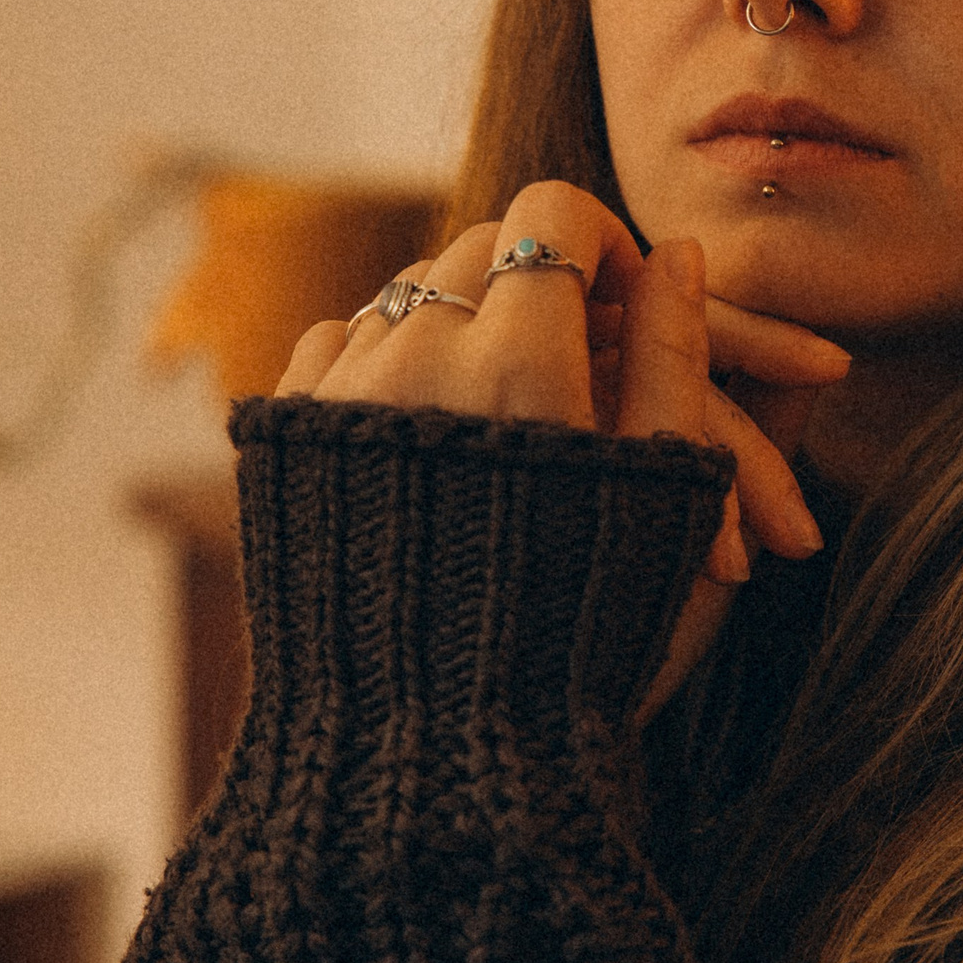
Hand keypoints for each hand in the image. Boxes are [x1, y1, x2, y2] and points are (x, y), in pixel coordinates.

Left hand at [276, 182, 849, 719]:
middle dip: (540, 280)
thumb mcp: (661, 491)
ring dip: (467, 317)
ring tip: (511, 395)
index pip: (556, 218)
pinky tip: (433, 417)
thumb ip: (675, 356)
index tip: (627, 291)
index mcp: (521, 364)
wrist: (429, 745)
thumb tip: (677, 254)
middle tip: (580, 345)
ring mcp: (338, 391)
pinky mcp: (284, 431)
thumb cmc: (576, 629)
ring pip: (410, 291)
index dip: (602, 241)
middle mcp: (416, 356)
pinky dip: (391, 356)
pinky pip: (341, 342)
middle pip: (481, 248)